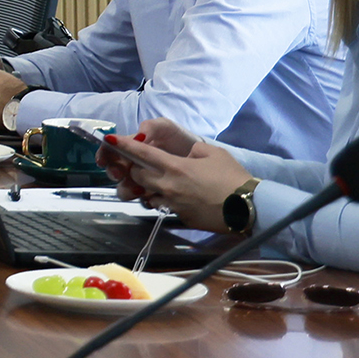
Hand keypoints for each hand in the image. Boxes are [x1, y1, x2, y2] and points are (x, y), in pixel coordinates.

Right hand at [95, 115, 203, 196]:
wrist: (204, 159)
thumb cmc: (181, 140)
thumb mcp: (166, 127)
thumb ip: (151, 127)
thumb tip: (139, 136)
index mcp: (134, 149)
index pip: (111, 151)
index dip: (104, 155)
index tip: (103, 160)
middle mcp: (135, 166)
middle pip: (115, 172)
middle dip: (114, 174)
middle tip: (121, 174)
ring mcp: (144, 182)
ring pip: (125, 189)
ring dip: (127, 190)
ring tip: (139, 189)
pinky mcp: (155, 196)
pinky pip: (144, 202)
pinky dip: (145, 200)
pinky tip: (153, 197)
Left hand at [102, 123, 243, 230]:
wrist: (248, 208)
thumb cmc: (233, 178)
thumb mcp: (214, 154)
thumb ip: (194, 151)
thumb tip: (187, 155)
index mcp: (175, 167)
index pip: (142, 154)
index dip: (124, 145)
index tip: (110, 140)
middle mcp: (169, 186)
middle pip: (138, 176)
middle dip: (137, 169)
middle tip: (146, 165)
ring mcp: (173, 204)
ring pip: (147, 194)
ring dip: (149, 187)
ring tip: (164, 182)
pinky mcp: (180, 217)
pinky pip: (164, 207)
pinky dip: (165, 200)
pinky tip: (180, 197)